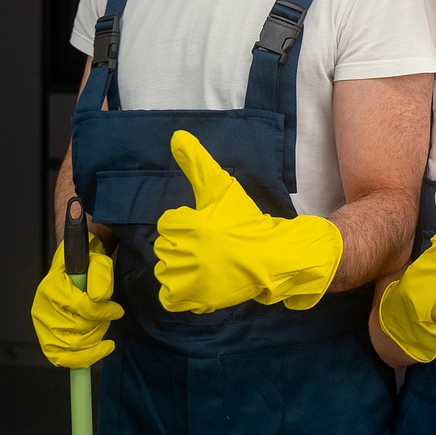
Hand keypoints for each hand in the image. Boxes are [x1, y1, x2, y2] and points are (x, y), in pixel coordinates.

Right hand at [31, 235, 123, 367]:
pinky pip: (61, 359)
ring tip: (101, 327)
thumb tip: (99, 298)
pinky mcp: (46, 342)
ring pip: (74, 346)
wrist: (71, 273)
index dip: (103, 312)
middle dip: (100, 325)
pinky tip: (100, 349)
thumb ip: (100, 274)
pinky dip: (83, 359)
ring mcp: (42, 328)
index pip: (81, 307)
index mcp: (51, 287)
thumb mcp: (97, 261)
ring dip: (95, 339)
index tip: (117, 310)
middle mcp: (42, 309)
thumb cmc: (84, 268)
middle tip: (107, 317)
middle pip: (78, 329)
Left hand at [154, 130, 342, 313]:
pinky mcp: (194, 299)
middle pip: (166, 246)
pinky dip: (178, 292)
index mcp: (186, 225)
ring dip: (180, 267)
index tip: (208, 226)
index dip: (187, 222)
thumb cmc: (245, 220)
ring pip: (165, 271)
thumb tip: (176, 135)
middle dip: (184, 244)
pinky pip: (170, 297)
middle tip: (210, 245)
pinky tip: (195, 282)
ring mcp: (188, 279)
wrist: (270, 256)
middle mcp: (182, 253)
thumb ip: (196, 162)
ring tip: (204, 263)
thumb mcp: (220, 187)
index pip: (168, 222)